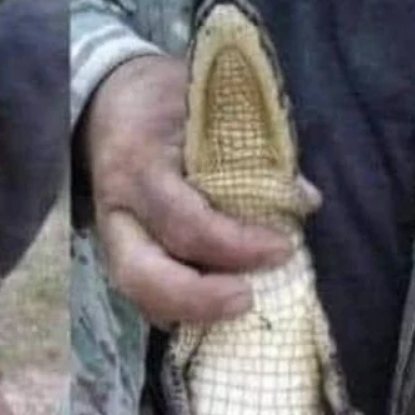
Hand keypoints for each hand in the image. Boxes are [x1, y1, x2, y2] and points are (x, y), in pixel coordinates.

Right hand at [82, 54, 316, 327]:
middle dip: (199, 297)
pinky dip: (180, 311)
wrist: (110, 102)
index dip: (236, 245)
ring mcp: (110, 237)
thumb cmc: (169, 101)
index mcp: (139, 162)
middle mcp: (117, 208)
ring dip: (189, 313)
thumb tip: (305, 200)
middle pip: (142, 274)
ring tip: (237, 311)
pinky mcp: (118, 255)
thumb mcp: (211, 105)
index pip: (185, 220)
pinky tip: (215, 313)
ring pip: (138, 294)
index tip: (283, 248)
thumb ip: (256, 149)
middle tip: (247, 299)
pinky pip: (144, 297)